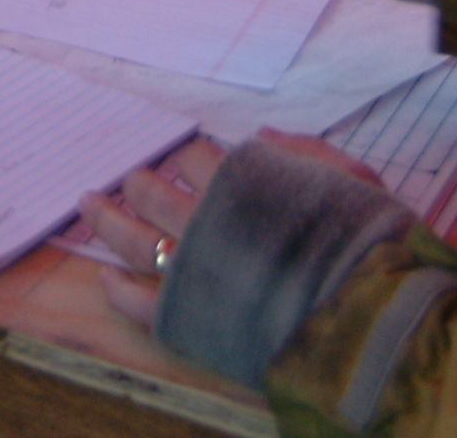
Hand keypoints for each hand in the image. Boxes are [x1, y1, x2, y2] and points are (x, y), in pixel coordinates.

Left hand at [86, 133, 394, 328]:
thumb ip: (303, 152)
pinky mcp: (191, 319)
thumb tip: (260, 137)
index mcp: (241, 186)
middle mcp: (208, 224)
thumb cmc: (365, 242)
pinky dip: (120, 292)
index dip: (188, 156)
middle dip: (140, 183)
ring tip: (89, 203)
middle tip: (130, 177)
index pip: (198, 160)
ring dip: (109, 221)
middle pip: (156, 195)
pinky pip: (143, 306)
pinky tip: (106, 280)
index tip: (183, 157)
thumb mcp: (349, 179)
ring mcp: (194, 273)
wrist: (366, 314)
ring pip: (137, 242)